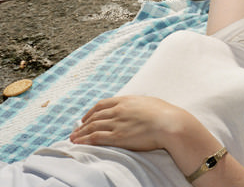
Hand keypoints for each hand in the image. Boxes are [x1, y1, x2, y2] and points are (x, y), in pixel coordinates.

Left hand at [70, 96, 186, 151]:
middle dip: (82, 124)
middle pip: (94, 116)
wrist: (169, 123)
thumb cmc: (164, 113)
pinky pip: (96, 138)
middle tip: (75, 130)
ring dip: (80, 133)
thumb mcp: (148, 102)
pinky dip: (85, 140)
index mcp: (126, 100)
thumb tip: (136, 107)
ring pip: (92, 127)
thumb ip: (137, 105)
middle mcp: (118, 110)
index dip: (90, 112)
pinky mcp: (118, 137)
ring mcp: (117, 123)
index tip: (85, 117)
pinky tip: (79, 143)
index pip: (102, 105)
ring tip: (73, 138)